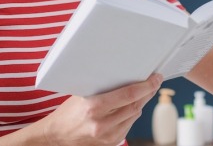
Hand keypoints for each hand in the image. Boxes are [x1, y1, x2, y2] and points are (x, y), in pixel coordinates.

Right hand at [38, 74, 162, 145]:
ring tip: (144, 92)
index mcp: (94, 108)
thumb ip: (102, 88)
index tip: (155, 78)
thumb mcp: (81, 95)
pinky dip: (132, 115)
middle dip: (148, 92)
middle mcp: (102, 124)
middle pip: (135, 106)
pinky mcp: (110, 143)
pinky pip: (128, 125)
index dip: (146, 85)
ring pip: (134, 116)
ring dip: (141, 103)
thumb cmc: (67, 113)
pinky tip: (131, 107)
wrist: (56, 136)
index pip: (128, 94)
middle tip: (154, 82)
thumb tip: (123, 73)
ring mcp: (107, 136)